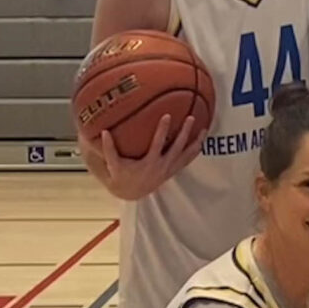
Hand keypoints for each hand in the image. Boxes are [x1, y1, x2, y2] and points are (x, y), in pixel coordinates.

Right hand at [81, 112, 198, 199]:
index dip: (163, 130)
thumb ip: (109, 149)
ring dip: (196, 143)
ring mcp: (169, 169)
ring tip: (205, 129)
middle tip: (191, 117)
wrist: (131, 192)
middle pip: (177, 148)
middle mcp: (162, 166)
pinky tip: (201, 141)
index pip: (158, 144)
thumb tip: (104, 132)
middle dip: (185, 133)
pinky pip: (187, 161)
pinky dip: (194, 151)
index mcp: (149, 163)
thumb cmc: (121, 175)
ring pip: (186, 155)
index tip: (167, 115)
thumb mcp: (113, 164)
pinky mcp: (172, 171)